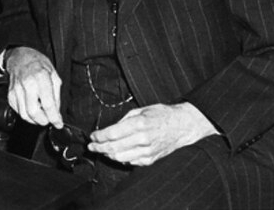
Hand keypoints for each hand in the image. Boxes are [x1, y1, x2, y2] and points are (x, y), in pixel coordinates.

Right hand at [5, 47, 62, 127]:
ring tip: (41, 114)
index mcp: (41, 78)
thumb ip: (56, 95)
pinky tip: (32, 108)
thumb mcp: (54, 74)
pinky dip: (26, 114)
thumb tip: (56, 113)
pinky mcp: (10, 95)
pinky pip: (18, 111)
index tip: (58, 124)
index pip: (48, 104)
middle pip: (34, 112)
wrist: (20, 57)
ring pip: (24, 115)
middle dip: (44, 121)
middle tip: (49, 119)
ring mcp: (16, 90)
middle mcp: (27, 84)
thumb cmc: (38, 64)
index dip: (54, 118)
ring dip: (35, 120)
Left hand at [88, 103, 216, 165]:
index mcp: (139, 124)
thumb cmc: (162, 115)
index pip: (112, 133)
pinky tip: (116, 154)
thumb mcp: (142, 110)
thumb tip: (111, 129)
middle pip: (114, 147)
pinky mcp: (150, 160)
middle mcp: (142, 139)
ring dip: (107, 155)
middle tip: (91, 146)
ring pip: (120, 157)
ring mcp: (147, 151)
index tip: (92, 136)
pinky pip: (131, 162)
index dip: (99, 136)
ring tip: (101, 150)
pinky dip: (121, 159)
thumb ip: (125, 119)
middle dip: (99, 147)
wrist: (182, 126)